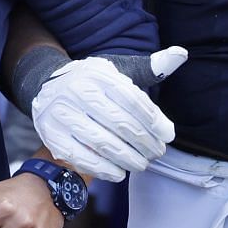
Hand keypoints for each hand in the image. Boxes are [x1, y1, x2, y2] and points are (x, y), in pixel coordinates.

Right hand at [30, 48, 183, 181]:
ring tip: (141, 164)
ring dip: (128, 159)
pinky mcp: (51, 135)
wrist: (46, 87)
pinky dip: (104, 169)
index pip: (133, 100)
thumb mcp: (118, 70)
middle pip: (120, 123)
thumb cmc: (93, 82)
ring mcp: (61, 114)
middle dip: (144, 143)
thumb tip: (181, 54)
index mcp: (97, 74)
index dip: (154, 121)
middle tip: (157, 153)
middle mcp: (76, 91)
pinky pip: (81, 158)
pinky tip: (119, 172)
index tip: (168, 135)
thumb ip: (150, 68)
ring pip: (102, 143)